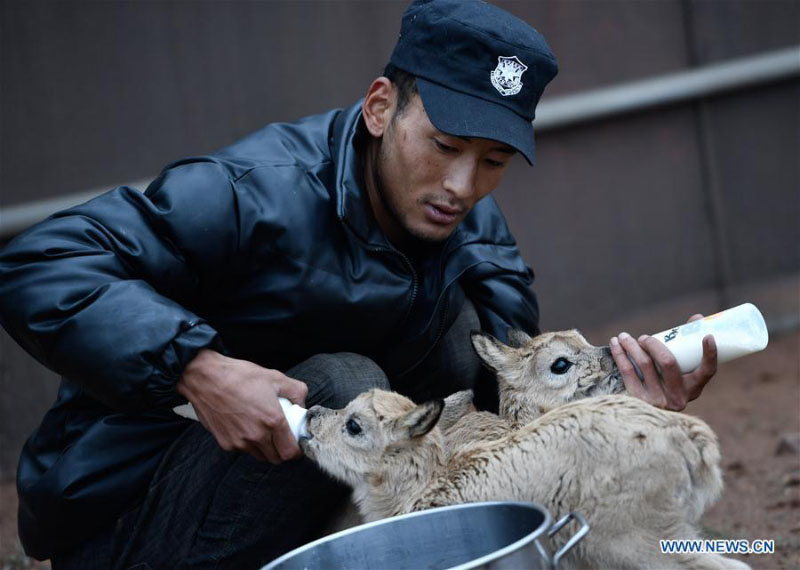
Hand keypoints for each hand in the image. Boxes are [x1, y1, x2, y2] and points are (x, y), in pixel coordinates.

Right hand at [177, 349, 307, 462]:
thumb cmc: (239, 376)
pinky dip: (247, 443)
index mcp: (272, 421)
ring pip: (259, 455)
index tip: (296, 444)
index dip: (296, 451)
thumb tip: (302, 404)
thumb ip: (296, 391)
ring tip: (262, 428)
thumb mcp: (275, 377)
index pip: (290, 452)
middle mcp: (256, 436)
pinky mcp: (225, 443)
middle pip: (275, 458)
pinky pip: (242, 449)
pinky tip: (245, 425)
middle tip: (281, 436)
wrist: (205, 378)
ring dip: (264, 447)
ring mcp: (239, 442)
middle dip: (281, 450)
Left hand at [609, 314, 717, 410]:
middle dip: (654, 343)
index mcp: (693, 388)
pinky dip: (619, 354)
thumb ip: (687, 347)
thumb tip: (697, 318)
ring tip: (624, 336)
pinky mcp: (637, 399)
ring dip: (631, 345)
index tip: (707, 336)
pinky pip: (627, 371)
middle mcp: (677, 396)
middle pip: (667, 362)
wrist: (645, 418)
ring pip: (644, 364)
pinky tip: (615, 343)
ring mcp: (657, 399)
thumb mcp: (680, 375)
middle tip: (643, 337)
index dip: (710, 354)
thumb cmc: (666, 385)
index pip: (707, 371)